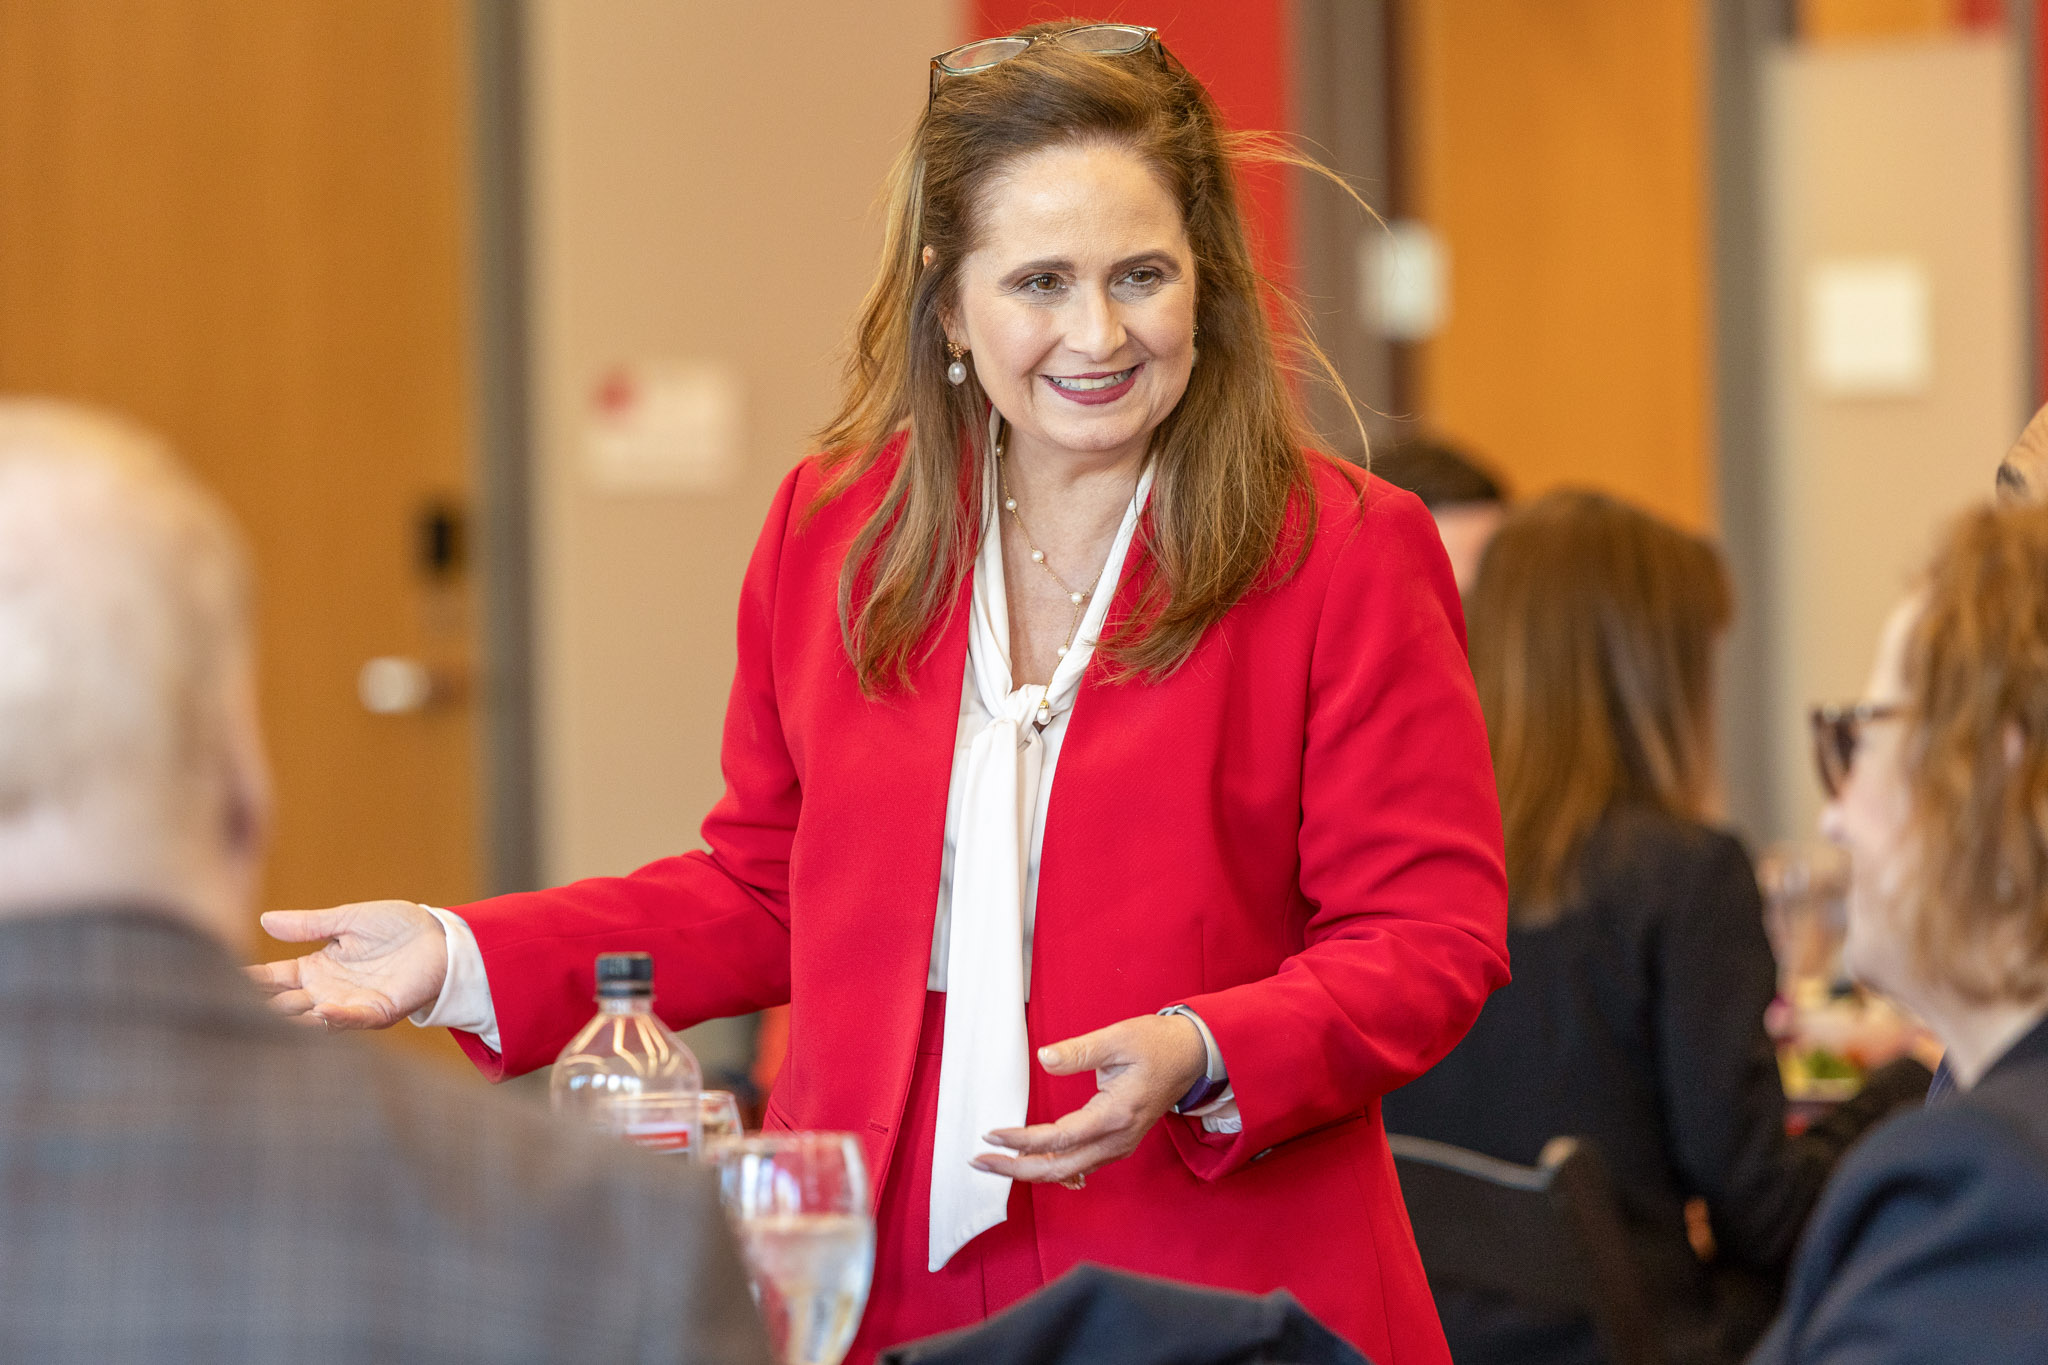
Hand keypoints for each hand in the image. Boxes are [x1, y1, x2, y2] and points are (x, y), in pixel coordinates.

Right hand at [247, 900, 448, 1028]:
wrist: (441, 936)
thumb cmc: (397, 927)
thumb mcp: (348, 920)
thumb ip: (309, 924)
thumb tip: (263, 919)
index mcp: (316, 968)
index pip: (274, 978)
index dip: (250, 980)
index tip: (218, 980)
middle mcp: (327, 991)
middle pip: (285, 1004)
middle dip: (262, 1008)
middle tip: (231, 1011)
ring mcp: (352, 1004)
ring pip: (312, 1018)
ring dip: (293, 1018)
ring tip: (269, 1015)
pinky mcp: (380, 1011)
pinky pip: (354, 1018)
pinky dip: (338, 1017)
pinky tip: (321, 1010)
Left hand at [972, 1012, 1207, 1185]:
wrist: (1193, 1056)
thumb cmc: (1157, 1045)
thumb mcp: (1118, 1038)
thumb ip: (1079, 1051)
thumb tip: (1044, 1059)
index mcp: (1116, 1114)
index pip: (1058, 1138)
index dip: (1021, 1141)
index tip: (991, 1134)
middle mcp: (1118, 1139)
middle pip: (1059, 1168)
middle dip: (1017, 1169)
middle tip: (980, 1162)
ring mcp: (1120, 1145)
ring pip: (1069, 1172)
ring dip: (1031, 1170)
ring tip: (997, 1163)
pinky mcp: (1119, 1143)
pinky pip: (1081, 1165)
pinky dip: (1053, 1168)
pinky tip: (1032, 1164)